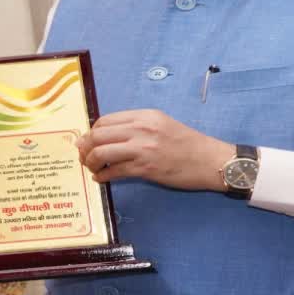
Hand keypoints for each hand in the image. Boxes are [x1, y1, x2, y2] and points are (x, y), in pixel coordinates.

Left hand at [76, 109, 232, 191]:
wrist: (210, 160)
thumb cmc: (187, 144)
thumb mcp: (162, 125)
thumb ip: (137, 127)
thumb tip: (108, 136)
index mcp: (145, 115)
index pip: (106, 120)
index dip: (92, 132)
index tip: (88, 142)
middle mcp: (142, 128)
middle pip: (99, 134)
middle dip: (86, 147)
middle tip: (83, 156)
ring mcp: (144, 148)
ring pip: (102, 152)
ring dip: (91, 162)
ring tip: (92, 168)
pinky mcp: (146, 168)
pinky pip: (115, 171)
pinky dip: (103, 176)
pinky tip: (102, 178)